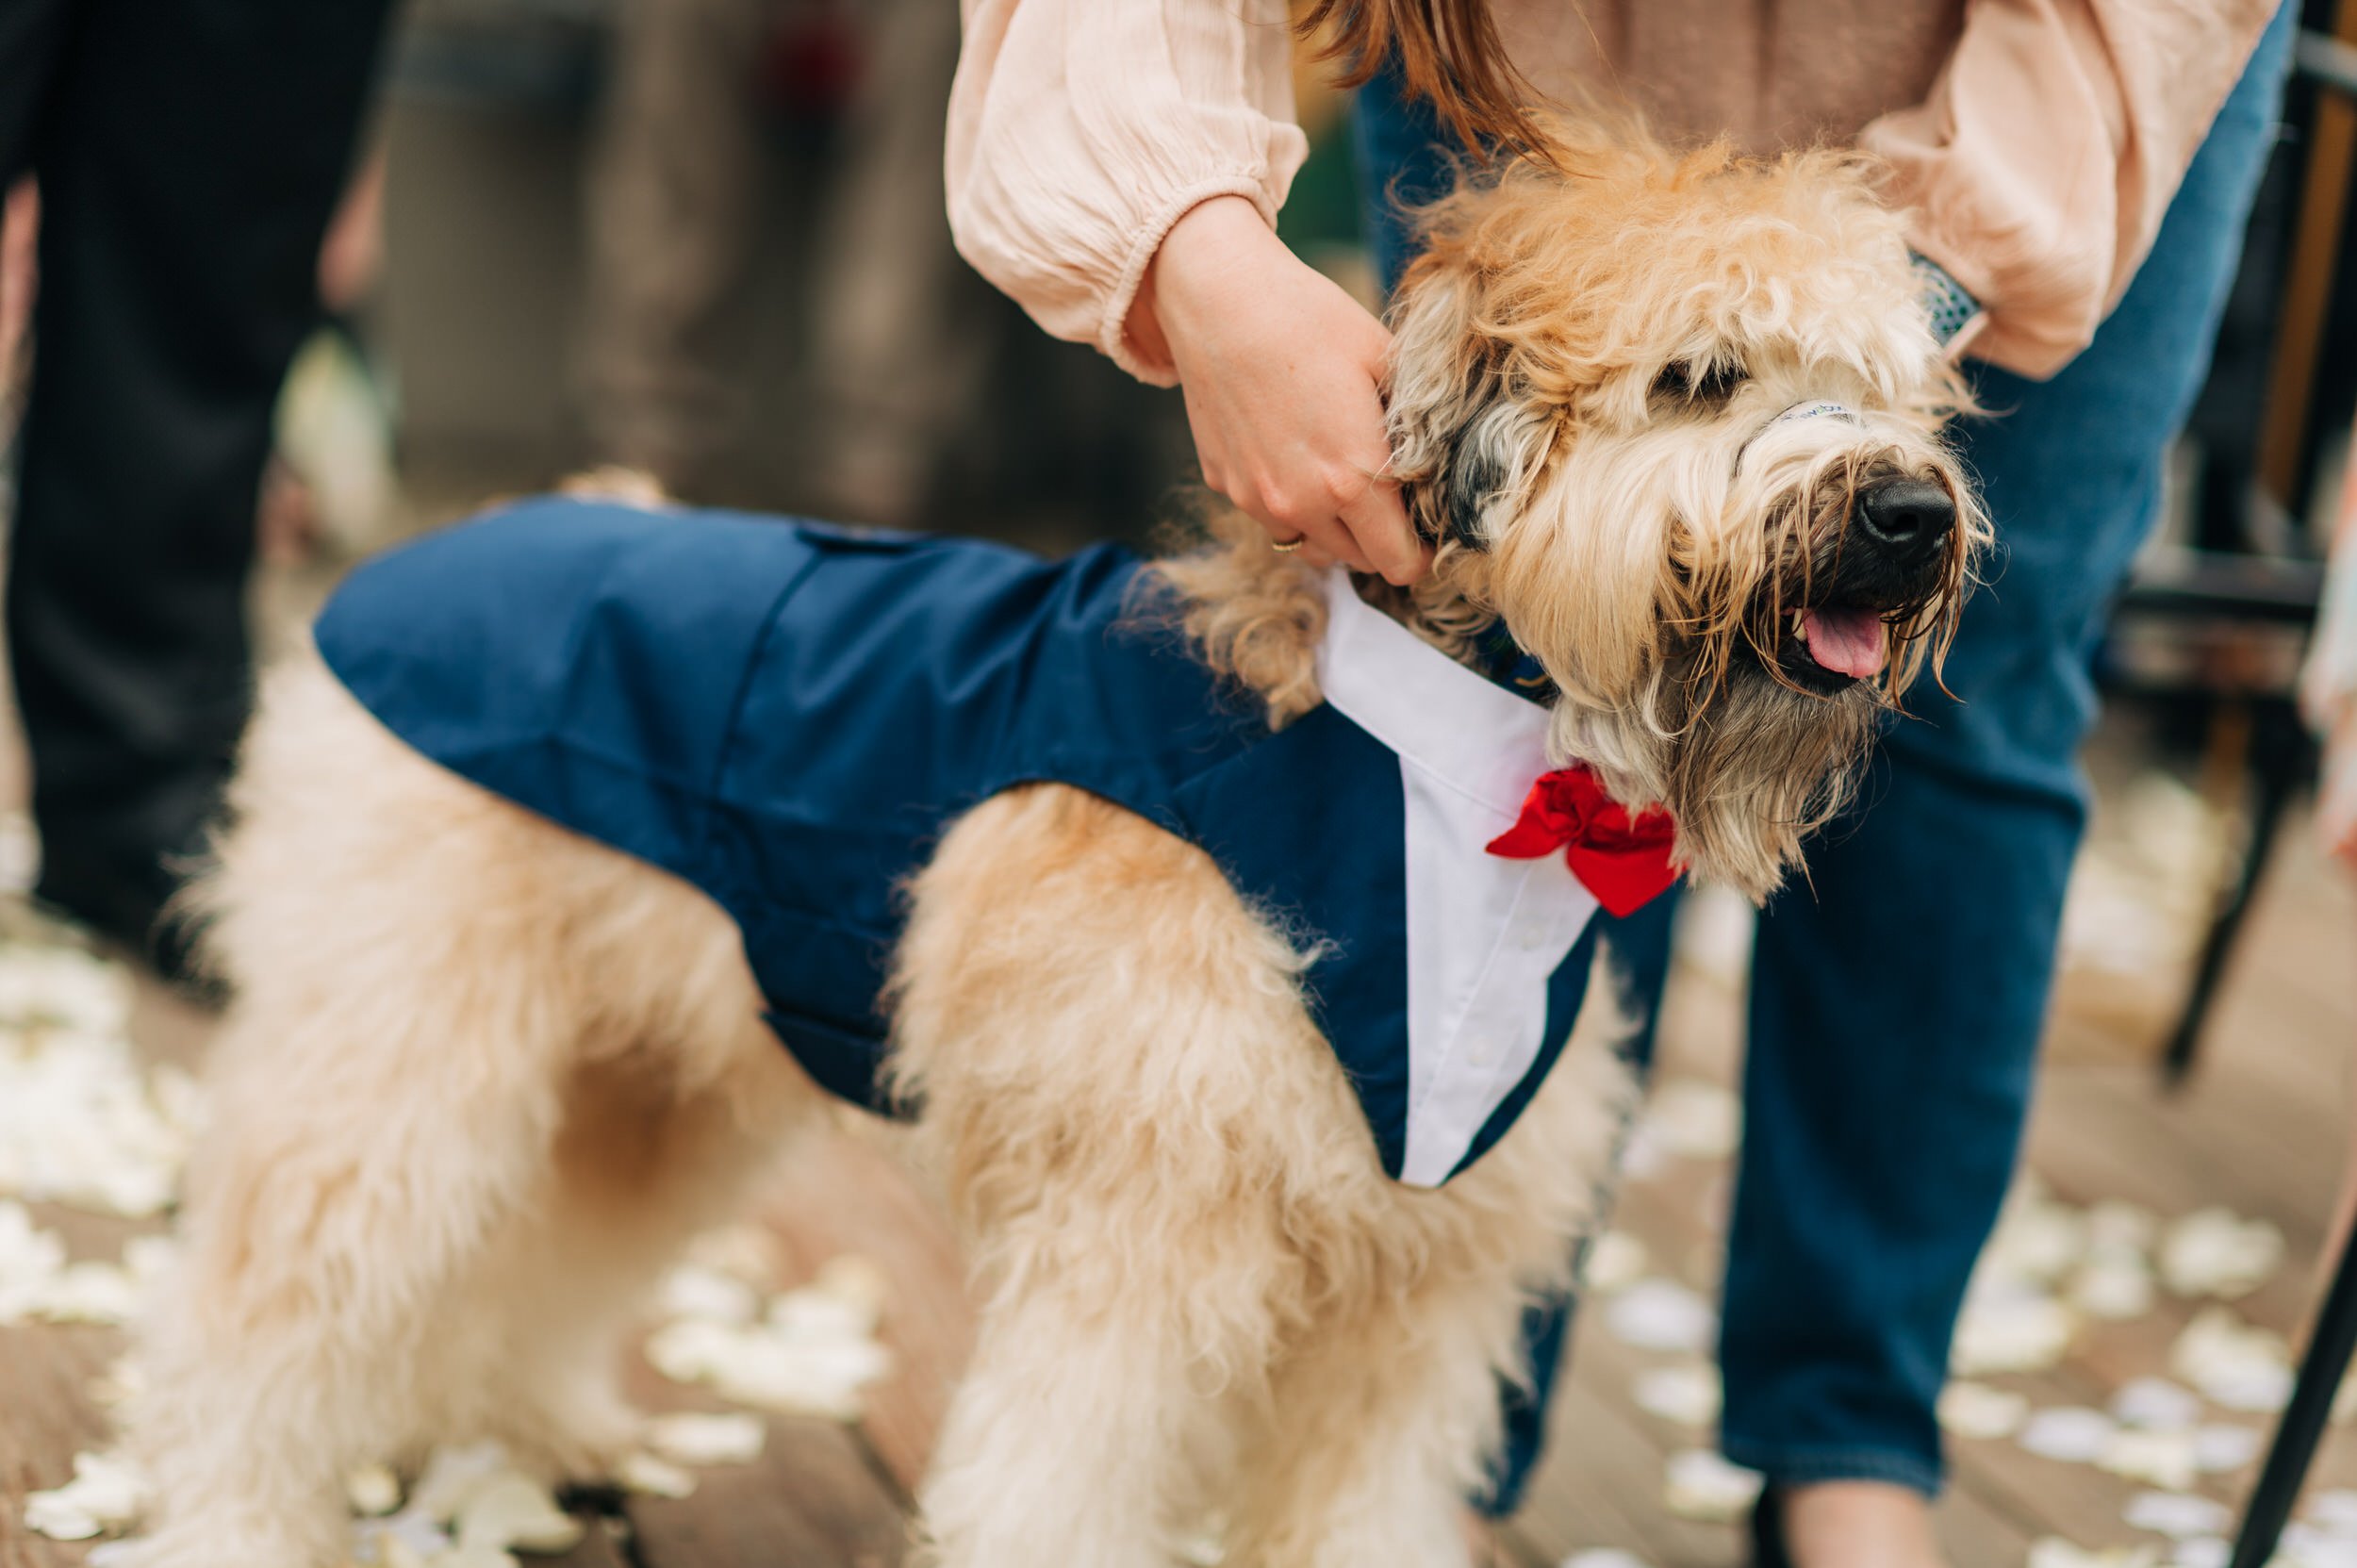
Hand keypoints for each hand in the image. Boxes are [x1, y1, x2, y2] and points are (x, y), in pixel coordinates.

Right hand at [1130, 197, 1427, 583]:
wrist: (1219, 298)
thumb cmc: (1310, 320)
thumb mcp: (1384, 360)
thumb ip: (1416, 422)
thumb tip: (1440, 456)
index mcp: (1354, 478)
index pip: (1399, 562)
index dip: (1420, 553)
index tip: (1426, 531)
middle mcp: (1303, 504)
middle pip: (1358, 561)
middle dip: (1380, 541)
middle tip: (1390, 500)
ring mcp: (1257, 500)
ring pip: (1311, 546)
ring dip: (1334, 530)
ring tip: (1341, 482)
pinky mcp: (1224, 485)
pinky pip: (1269, 515)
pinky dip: (1289, 503)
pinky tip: (1293, 454)